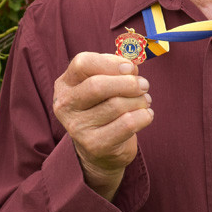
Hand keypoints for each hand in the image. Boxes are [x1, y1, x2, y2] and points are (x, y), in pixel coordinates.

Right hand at [53, 52, 152, 200]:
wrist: (100, 149)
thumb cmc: (104, 107)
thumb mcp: (104, 84)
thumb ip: (116, 69)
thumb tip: (132, 66)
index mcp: (65, 84)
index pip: (82, 63)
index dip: (110, 62)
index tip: (130, 68)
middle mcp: (65, 105)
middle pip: (97, 85)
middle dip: (128, 83)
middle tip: (144, 85)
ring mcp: (77, 127)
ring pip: (117, 105)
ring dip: (139, 100)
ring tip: (144, 101)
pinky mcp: (94, 145)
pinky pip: (127, 124)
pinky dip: (144, 116)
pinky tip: (146, 115)